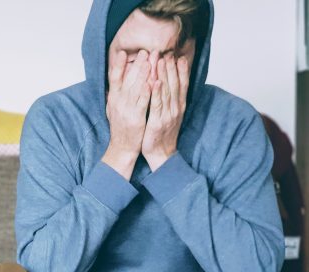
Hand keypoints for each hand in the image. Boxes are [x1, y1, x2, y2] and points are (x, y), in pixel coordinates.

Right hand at [102, 49, 150, 179]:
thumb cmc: (120, 128)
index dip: (118, 65)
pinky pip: (142, 102)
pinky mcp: (135, 118)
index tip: (123, 52)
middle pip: (127, 80)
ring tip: (150, 61)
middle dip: (137, 64)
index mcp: (113, 99)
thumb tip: (115, 81)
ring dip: (143, 74)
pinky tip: (153, 82)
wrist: (122, 148)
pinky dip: (147, 91)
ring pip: (136, 88)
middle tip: (145, 51)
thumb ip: (115, 95)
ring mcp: (126, 110)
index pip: (114, 78)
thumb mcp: (113, 109)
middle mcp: (118, 102)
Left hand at [141, 53, 189, 170]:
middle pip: (175, 84)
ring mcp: (168, 115)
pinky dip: (156, 92)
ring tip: (161, 60)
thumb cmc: (162, 134)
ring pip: (166, 91)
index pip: (182, 84)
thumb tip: (169, 85)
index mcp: (179, 106)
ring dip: (164, 75)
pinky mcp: (157, 121)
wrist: (161, 154)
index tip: (178, 56)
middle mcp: (176, 108)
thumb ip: (170, 100)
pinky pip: (157, 104)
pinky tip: (154, 82)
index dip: (181, 70)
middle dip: (171, 67)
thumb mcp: (169, 115)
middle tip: (168, 52)